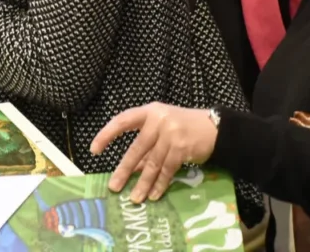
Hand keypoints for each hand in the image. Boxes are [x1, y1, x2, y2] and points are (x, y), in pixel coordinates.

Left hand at [91, 103, 218, 202]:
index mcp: (149, 111)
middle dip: (124, 170)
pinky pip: (167, 169)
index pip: (122, 121)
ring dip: (143, 183)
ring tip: (134, 198)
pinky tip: (154, 195)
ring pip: (152, 163)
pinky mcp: (182, 148)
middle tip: (114, 186)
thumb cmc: (183, 127)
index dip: (106, 134)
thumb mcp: (162, 129)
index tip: (94, 149)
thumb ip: (146, 145)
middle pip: (136, 148)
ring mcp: (171, 134)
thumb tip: (130, 170)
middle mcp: (158, 120)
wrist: (215, 127)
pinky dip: (160, 184)